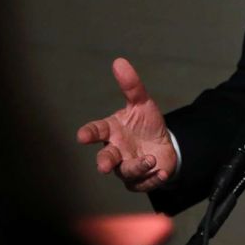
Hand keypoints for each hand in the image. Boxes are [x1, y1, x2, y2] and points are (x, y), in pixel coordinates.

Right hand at [76, 58, 176, 191]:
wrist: (163, 144)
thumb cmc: (145, 123)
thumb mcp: (142, 103)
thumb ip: (131, 85)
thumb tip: (119, 61)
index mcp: (112, 131)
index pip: (96, 131)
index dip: (88, 133)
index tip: (81, 136)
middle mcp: (116, 150)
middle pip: (106, 158)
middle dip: (104, 162)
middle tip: (104, 166)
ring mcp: (126, 167)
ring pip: (127, 172)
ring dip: (137, 167)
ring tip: (150, 159)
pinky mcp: (139, 180)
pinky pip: (144, 183)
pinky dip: (153, 178)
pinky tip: (162, 170)